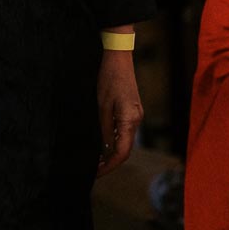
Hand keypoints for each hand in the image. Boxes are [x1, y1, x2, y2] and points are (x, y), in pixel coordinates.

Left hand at [96, 50, 143, 177]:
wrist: (118, 56)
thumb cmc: (108, 78)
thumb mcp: (101, 106)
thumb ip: (104, 129)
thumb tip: (104, 150)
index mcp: (130, 120)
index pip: (122, 153)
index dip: (109, 166)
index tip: (96, 173)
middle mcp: (136, 120)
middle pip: (125, 149)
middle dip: (109, 161)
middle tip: (92, 169)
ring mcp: (135, 114)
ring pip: (124, 140)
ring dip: (110, 151)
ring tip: (94, 158)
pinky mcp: (132, 109)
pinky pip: (124, 130)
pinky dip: (113, 139)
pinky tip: (101, 142)